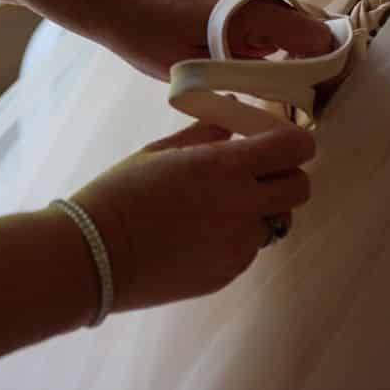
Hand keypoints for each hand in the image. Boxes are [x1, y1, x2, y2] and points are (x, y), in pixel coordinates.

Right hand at [65, 118, 315, 314]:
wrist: (89, 258)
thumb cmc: (120, 194)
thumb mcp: (163, 151)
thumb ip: (208, 132)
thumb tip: (234, 114)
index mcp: (225, 167)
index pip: (295, 148)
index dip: (295, 142)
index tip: (279, 141)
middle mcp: (240, 206)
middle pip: (300, 188)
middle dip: (287, 176)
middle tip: (259, 174)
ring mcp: (235, 246)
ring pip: (276, 221)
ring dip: (263, 210)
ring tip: (224, 208)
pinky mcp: (225, 275)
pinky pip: (250, 250)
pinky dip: (239, 239)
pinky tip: (204, 234)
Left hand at [87, 0, 339, 81]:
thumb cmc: (146, 34)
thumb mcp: (193, 66)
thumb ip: (242, 70)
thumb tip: (278, 81)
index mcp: (249, 8)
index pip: (313, 31)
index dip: (326, 57)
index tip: (325, 84)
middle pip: (304, 15)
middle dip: (310, 46)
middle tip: (304, 81)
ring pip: (280, 6)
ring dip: (281, 33)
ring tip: (266, 66)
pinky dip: (259, 19)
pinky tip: (235, 41)